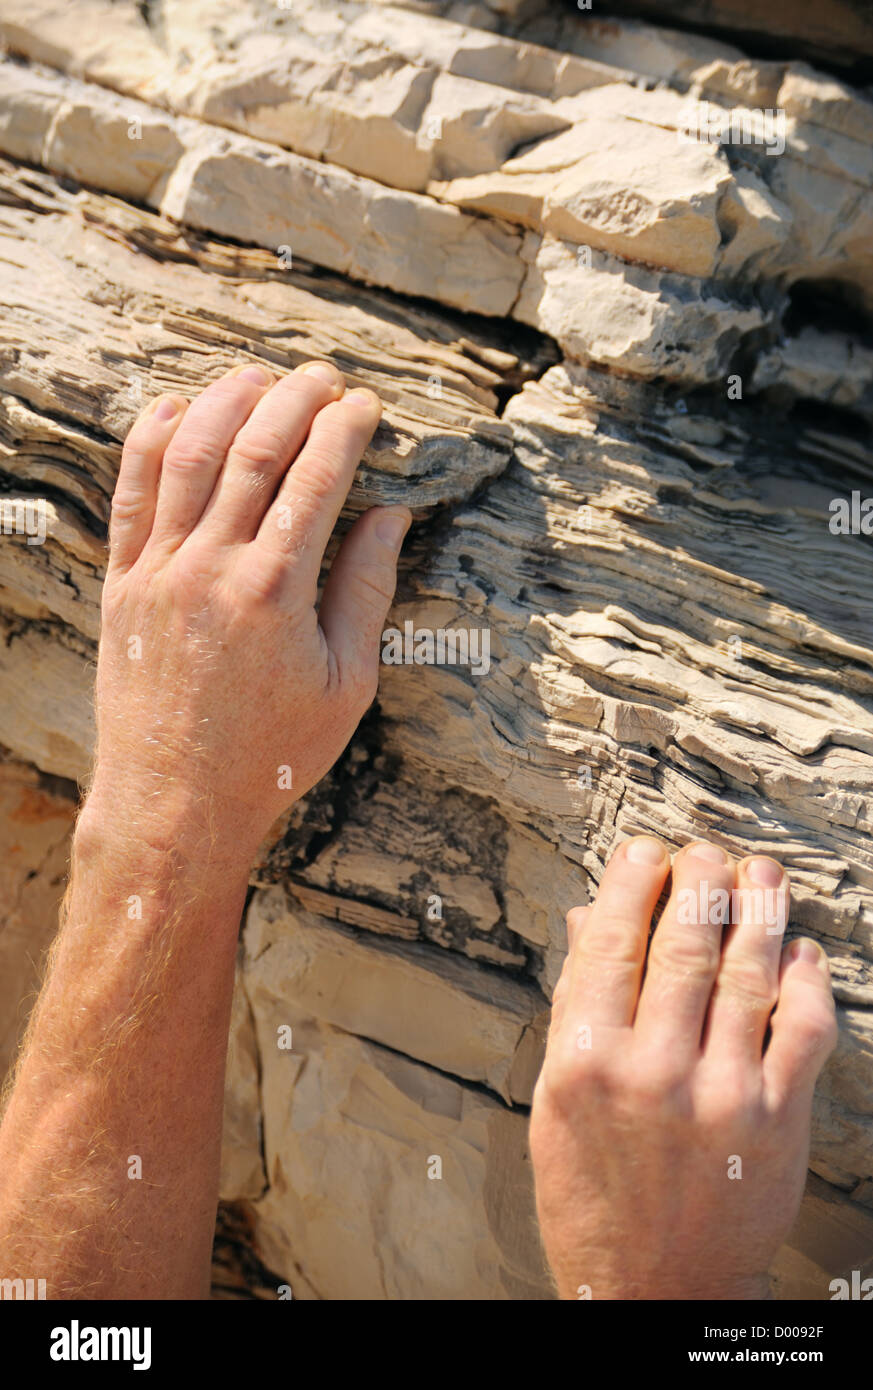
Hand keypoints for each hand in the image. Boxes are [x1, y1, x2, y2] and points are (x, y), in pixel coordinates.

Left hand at [87, 360, 409, 859]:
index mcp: (277, 592)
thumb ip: (366, 591)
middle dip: (295, 398)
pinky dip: (151, 440)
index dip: (346, 428)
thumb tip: (389, 516)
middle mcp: (212, 568)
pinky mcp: (122, 584)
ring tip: (258, 377)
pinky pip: (130, 492)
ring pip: (188, 454)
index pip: (317, 478)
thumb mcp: (347, 683)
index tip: (367, 406)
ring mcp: (158, 572)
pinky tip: (175, 409)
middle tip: (324, 377)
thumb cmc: (272, 754)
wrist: (176, 802)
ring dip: (225, 401)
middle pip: (254, 448)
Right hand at [530, 838, 837, 1299]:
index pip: (614, 942)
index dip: (636, 881)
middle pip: (686, 945)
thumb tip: (593, 918)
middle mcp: (652, 1071)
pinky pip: (802, 1031)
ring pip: (748, 974)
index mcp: (585, 1060)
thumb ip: (576, 1003)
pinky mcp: (776, 1122)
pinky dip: (807, 983)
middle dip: (701, 881)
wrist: (652, 1288)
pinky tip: (801, 953)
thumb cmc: (591, 1191)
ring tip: (761, 875)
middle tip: (707, 854)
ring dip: (760, 912)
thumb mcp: (556, 1097)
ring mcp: (720, 1096)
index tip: (647, 851)